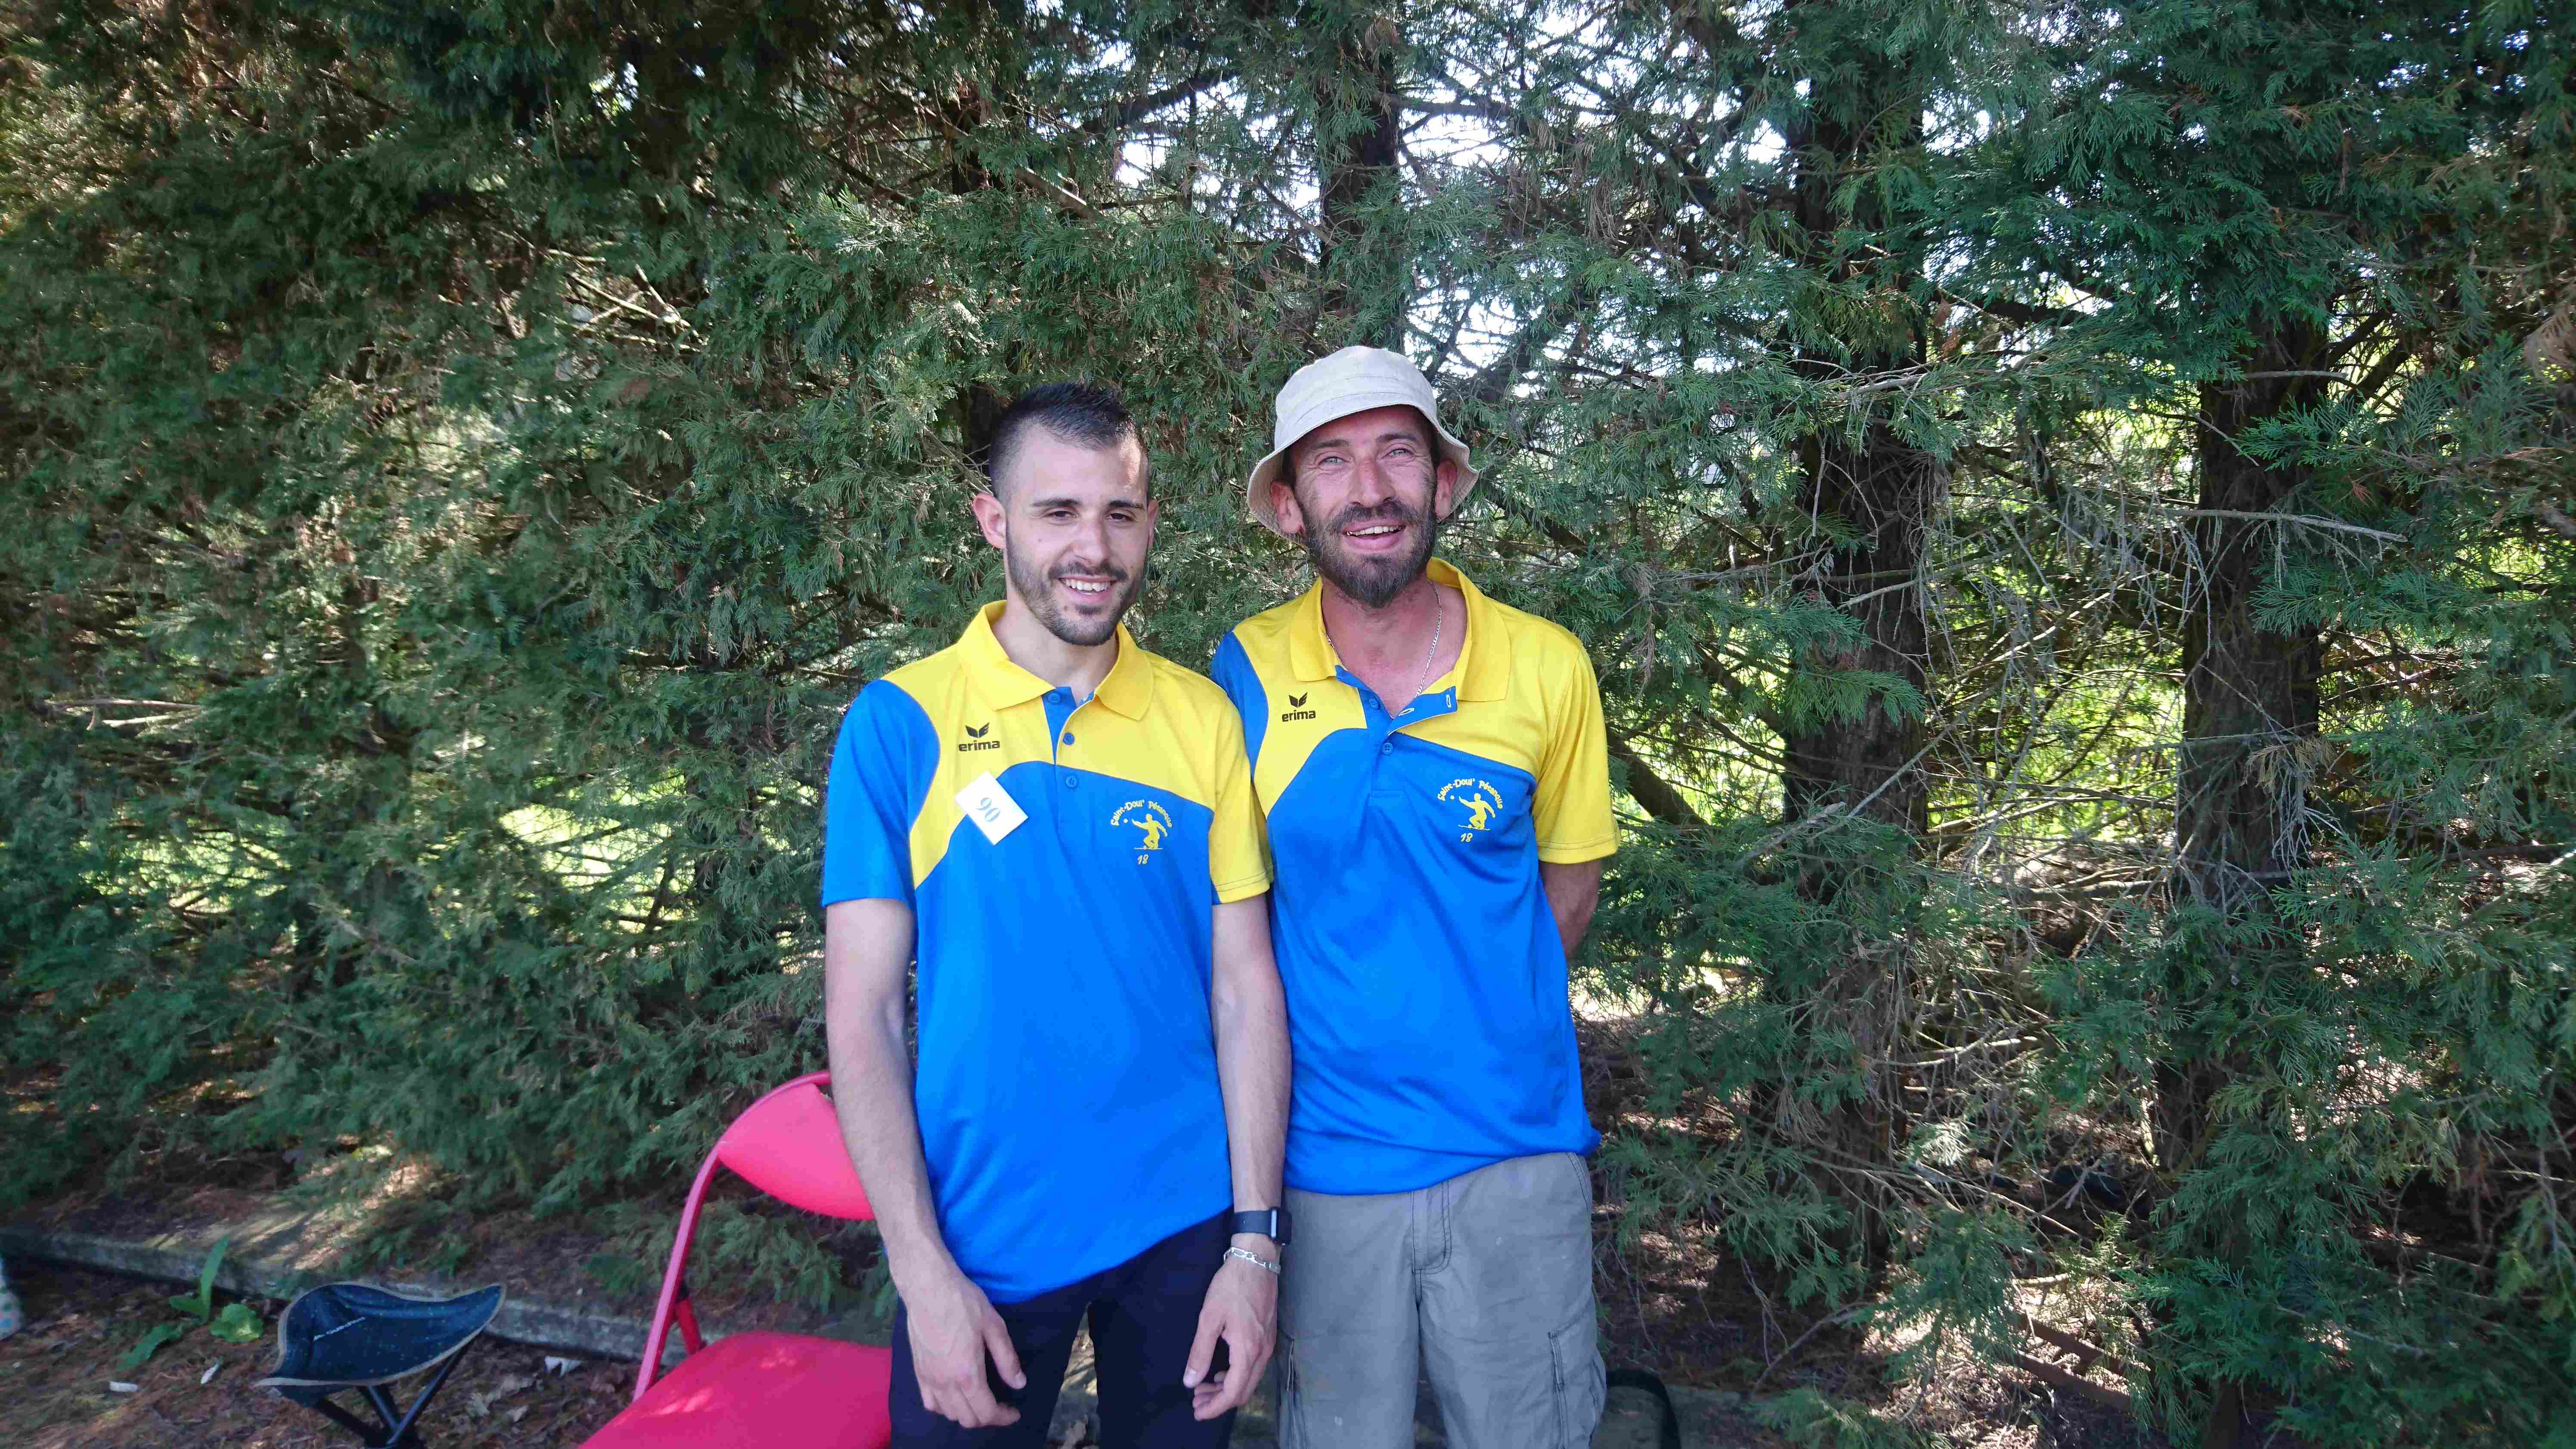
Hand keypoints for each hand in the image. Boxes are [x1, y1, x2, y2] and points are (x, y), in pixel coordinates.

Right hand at [902, 1263, 1025, 1428]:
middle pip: (968, 1419)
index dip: (1004, 1417)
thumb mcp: (994, 1326)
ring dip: (967, 1413)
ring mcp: (928, 1379)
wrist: (927, 1287)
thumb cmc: (963, 1302)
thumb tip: (1019, 1384)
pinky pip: (930, 1403)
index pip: (986, 1413)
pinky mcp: (917, 1372)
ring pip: (948, 1414)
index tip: (1015, 1411)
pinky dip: (945, 1407)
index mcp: (967, 1374)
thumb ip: (1007, 1359)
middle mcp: (945, 1383)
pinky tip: (955, 1394)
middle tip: (1001, 1404)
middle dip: (988, 1417)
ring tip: (981, 1399)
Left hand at [1183, 1239, 1276, 1420]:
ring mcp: (1268, 1345)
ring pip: (1250, 1380)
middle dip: (1220, 1401)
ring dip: (1228, 1388)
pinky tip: (1221, 1370)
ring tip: (1204, 1386)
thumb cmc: (1231, 1286)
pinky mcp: (1269, 1337)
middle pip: (1244, 1391)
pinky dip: (1237, 1376)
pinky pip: (1254, 1368)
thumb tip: (1190, 1381)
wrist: (1256, 1259)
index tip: (1197, 1411)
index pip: (1233, 1392)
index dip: (1215, 1407)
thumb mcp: (1209, 1318)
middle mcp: (1263, 1352)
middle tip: (1196, 1400)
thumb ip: (1200, 1352)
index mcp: (1248, 1350)